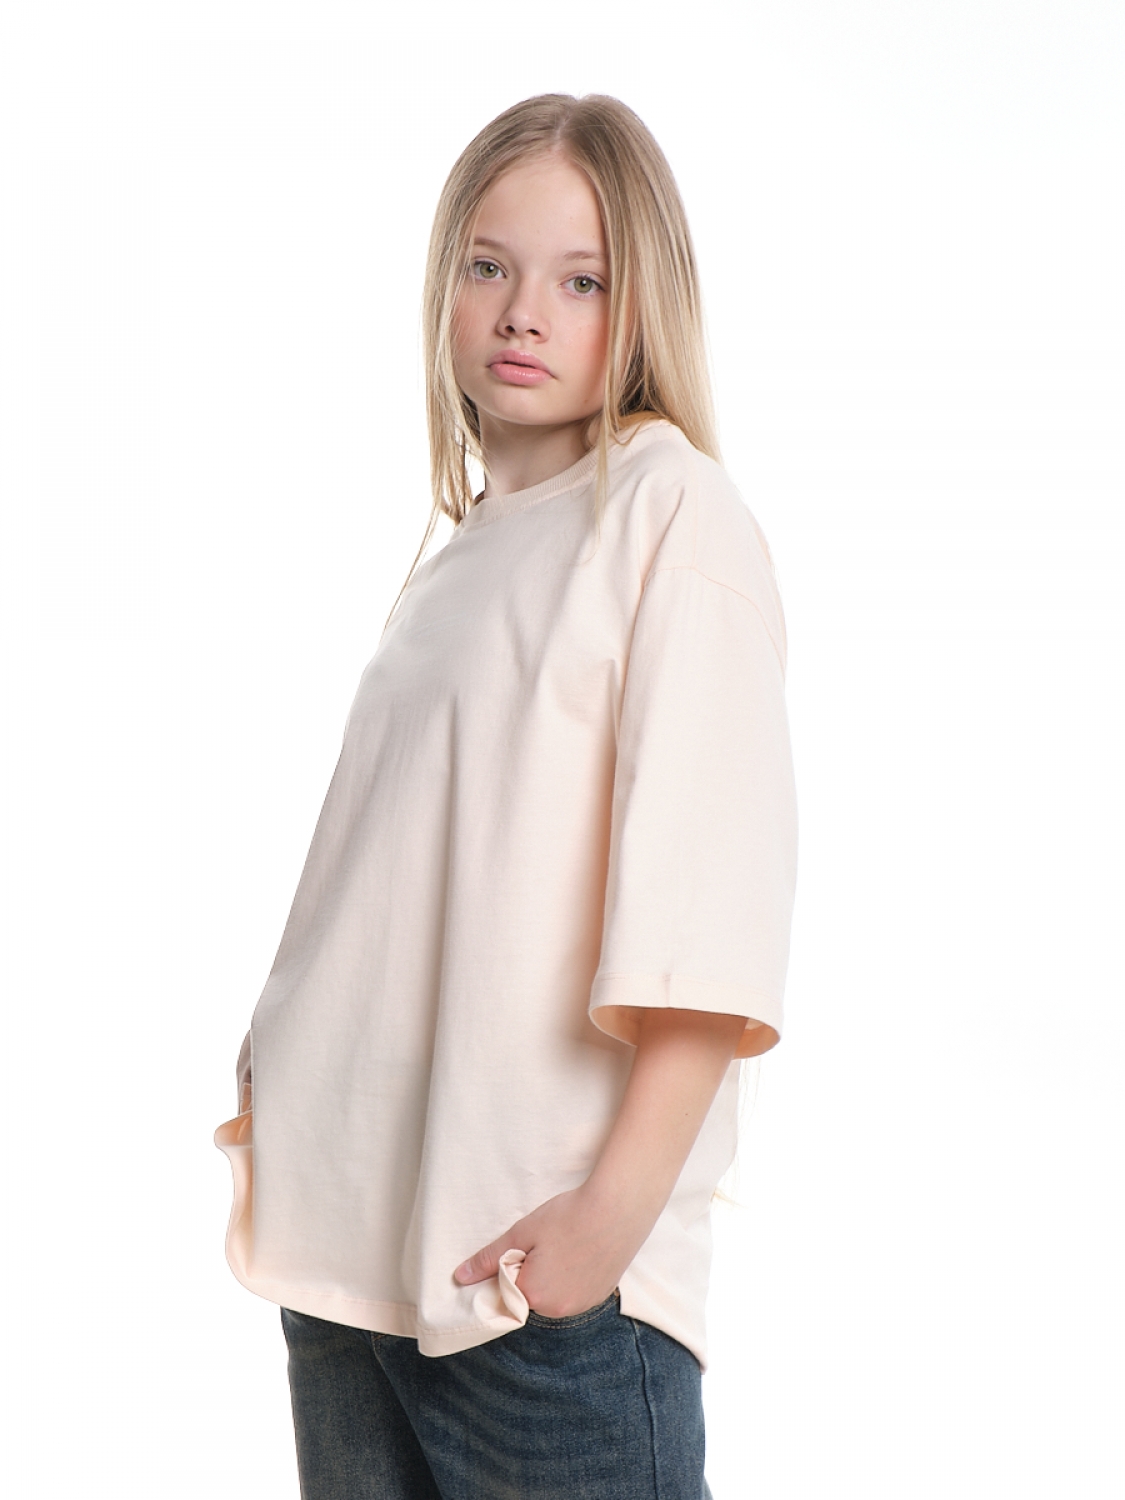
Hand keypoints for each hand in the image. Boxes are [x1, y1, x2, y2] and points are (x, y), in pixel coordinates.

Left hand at [453, 1183, 648, 1319]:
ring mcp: (582, 1305)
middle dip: (532, 1272)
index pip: (508, 1290)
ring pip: (554, 1294)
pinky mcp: (601, 1296)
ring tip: (567, 1243)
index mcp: (534, 1294)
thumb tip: (460, 1277)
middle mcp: (558, 1309)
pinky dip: (574, 1277)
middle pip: (532, 1294)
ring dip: (553, 1276)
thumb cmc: (569, 1216)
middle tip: (547, 1241)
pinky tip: (582, 1251)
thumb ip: (489, 1258)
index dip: (512, 1265)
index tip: (525, 1245)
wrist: (618, 1207)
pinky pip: (576, 1292)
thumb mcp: (523, 1232)